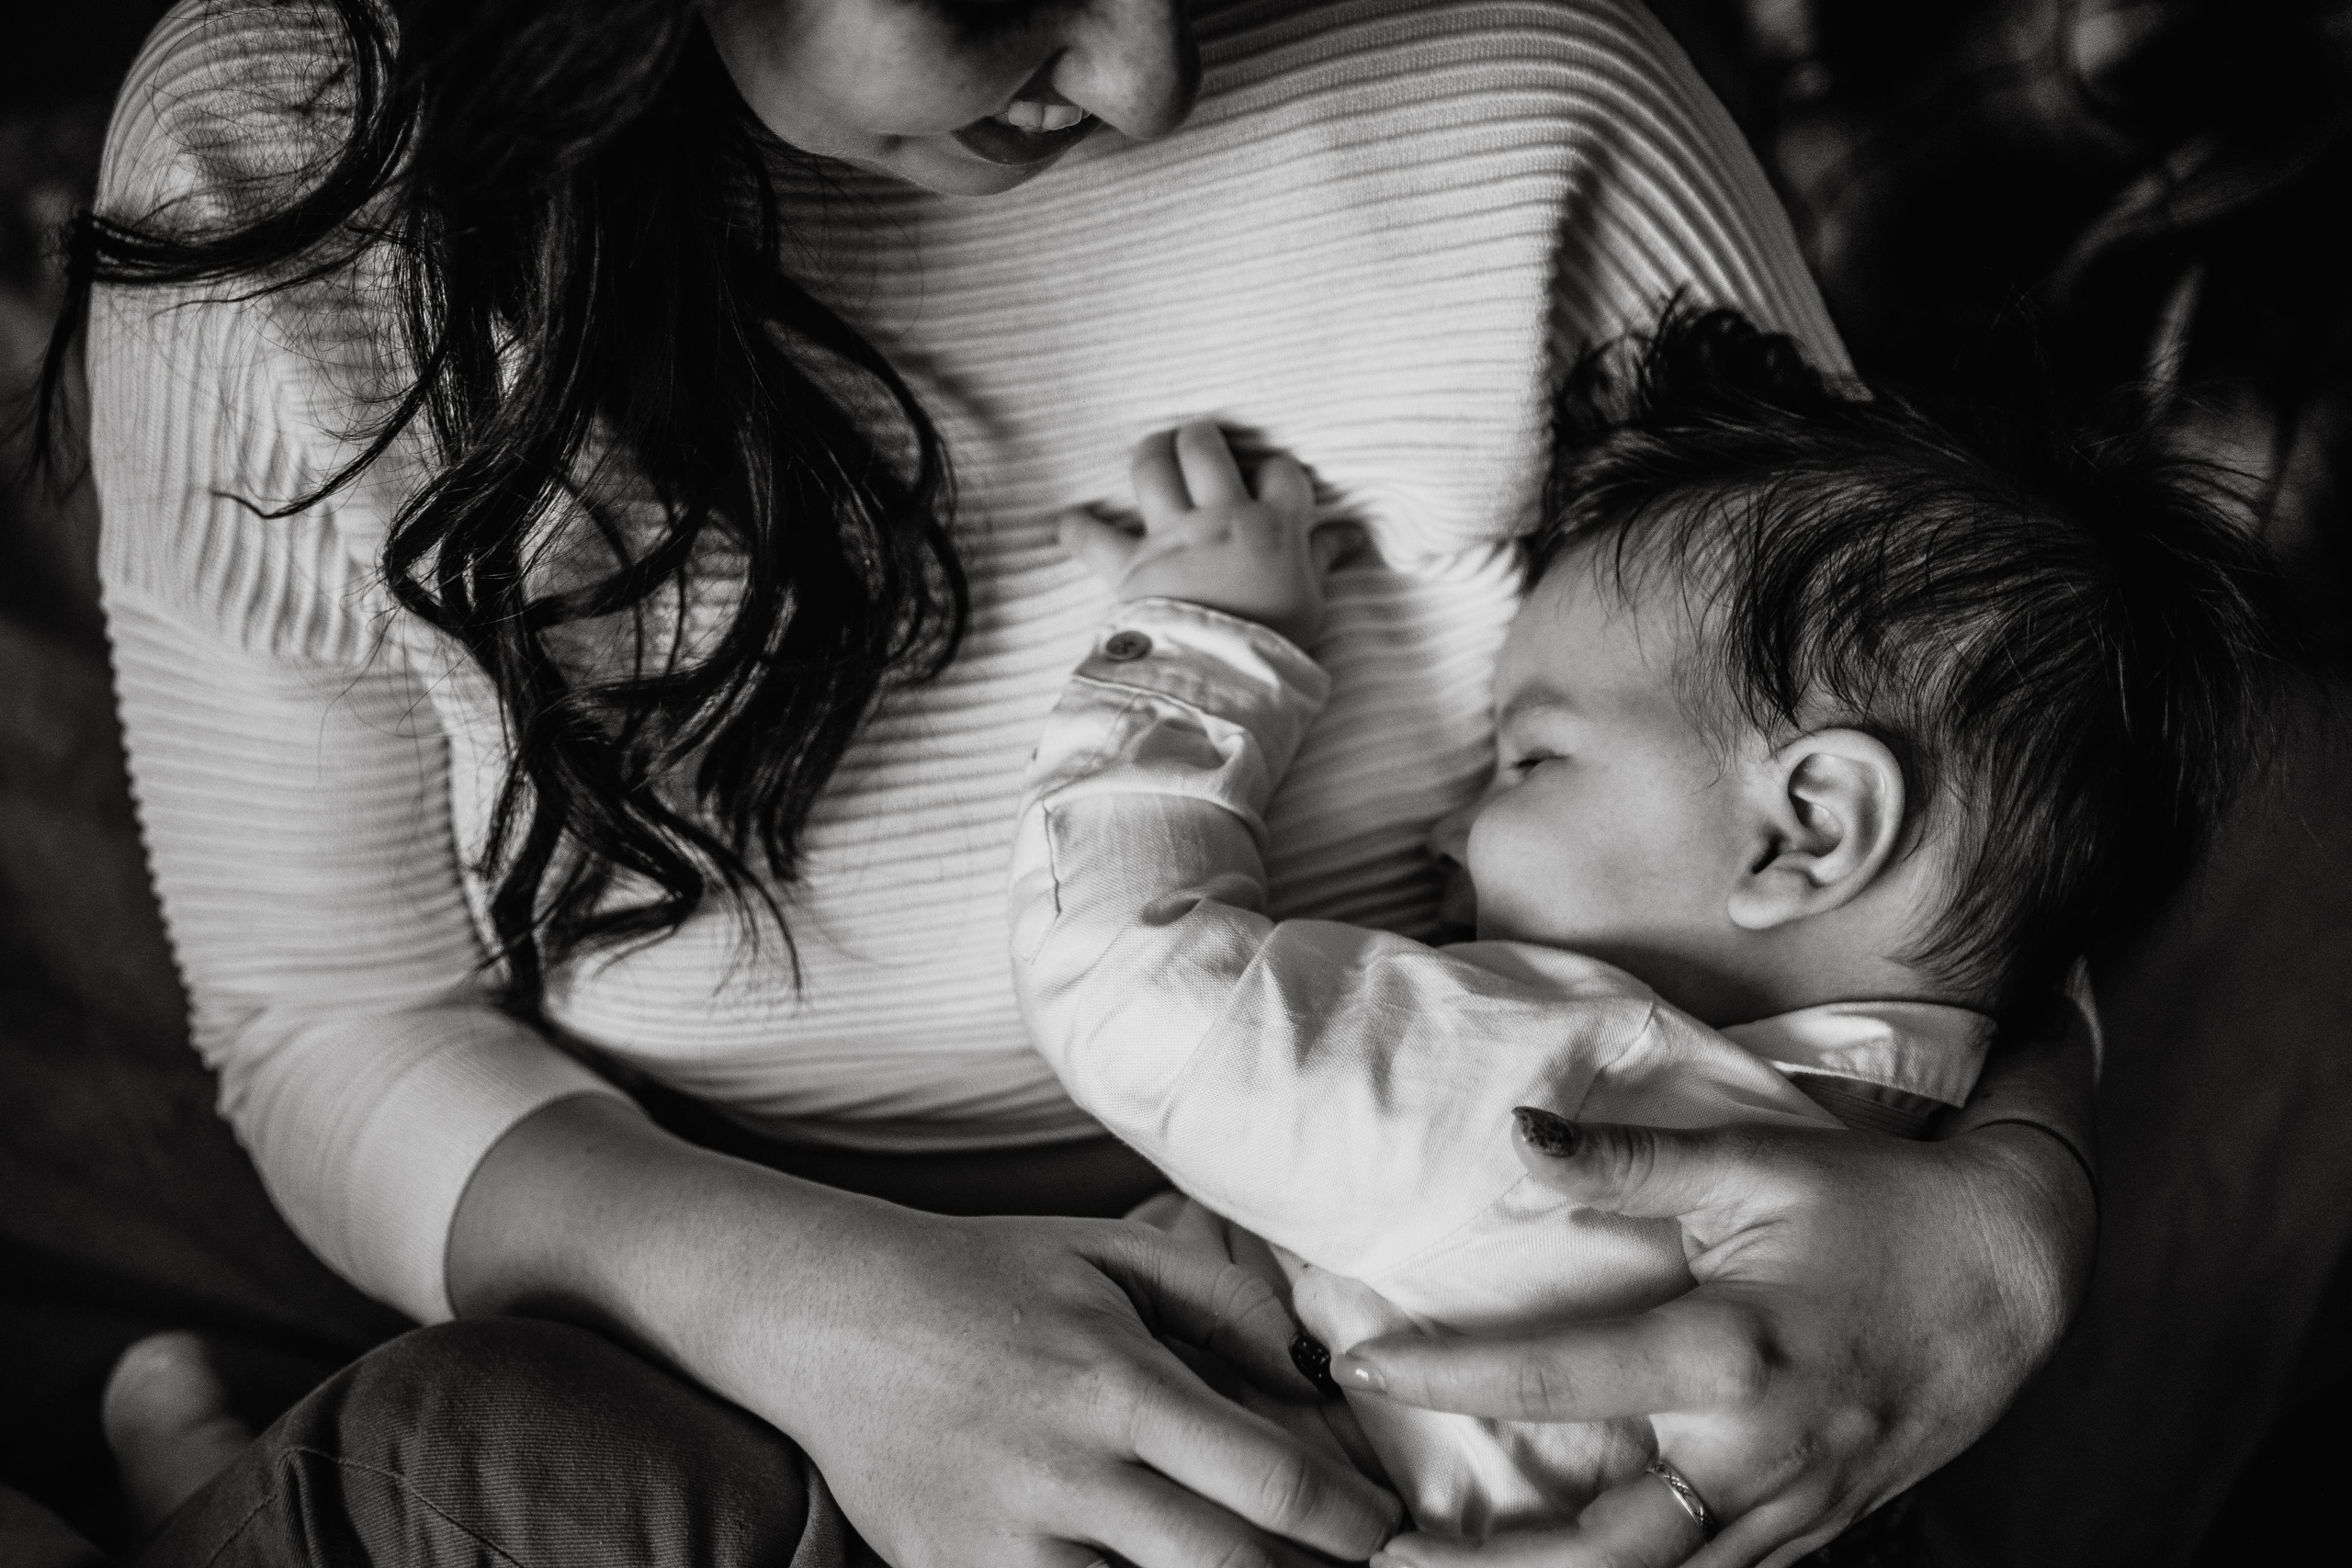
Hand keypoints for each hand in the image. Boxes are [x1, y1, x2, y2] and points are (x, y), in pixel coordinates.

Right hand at [453, 1097, 1402, 1567]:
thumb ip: (1223, 1301)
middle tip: (1346, 1566)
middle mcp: (1068, 1474)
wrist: (824, 1314)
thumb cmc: (984, 1276)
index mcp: (1116, 1384)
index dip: (1353, 1522)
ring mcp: (1006, 1543)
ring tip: (1259, 1567)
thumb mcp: (1109, 1256)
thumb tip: (1313, 1372)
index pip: (1274, 1485)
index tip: (1386, 1526)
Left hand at [1061, 420, 1337, 647]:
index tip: (1272, 484)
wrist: (1225, 676)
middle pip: (1206, 448)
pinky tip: (1070, 522)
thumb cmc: (1276, 641)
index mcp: (1273, 525)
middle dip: (1202, 439)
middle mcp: (1220, 517)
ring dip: (1152, 453)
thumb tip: (1353, 535)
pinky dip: (1078, 529)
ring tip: (1155, 452)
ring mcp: (1172, 537)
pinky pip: (1092, 538)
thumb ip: (1323, 558)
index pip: (1280, 471)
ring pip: (1153, 468)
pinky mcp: (1130, 565)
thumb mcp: (1312, 599)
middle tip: (1200, 445)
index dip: (1275, 471)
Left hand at [1335, 1110, 2093, 1567]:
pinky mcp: (1813, 1531)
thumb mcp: (1753, 1166)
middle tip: (1377, 1553)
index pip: (1557, 1379)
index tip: (1358, 1363)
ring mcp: (1791, 1509)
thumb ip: (1632, 1159)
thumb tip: (1518, 1135)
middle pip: (1596, 1548)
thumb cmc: (1875, 1207)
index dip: (1447, 1375)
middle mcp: (1755, 1454)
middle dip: (1482, 1565)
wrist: (2014, 1274)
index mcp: (1729, 1354)